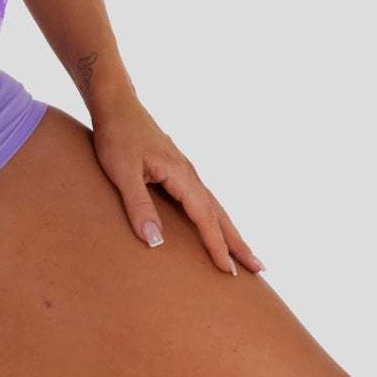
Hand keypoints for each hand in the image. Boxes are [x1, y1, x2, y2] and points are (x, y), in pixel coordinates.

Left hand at [90, 100, 263, 275]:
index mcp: (181, 175)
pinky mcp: (177, 169)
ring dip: (230, 230)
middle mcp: (189, 174)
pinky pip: (203, 199)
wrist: (116, 104)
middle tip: (260, 268)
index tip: (230, 271)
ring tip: (245, 253)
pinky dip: (215, 216)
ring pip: (214, 206)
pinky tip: (214, 223)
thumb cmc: (117, 136)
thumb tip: (156, 242)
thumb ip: (138, 205)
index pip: (205, 217)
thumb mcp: (122, 172)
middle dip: (238, 242)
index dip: (217, 246)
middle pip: (219, 213)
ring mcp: (185, 171)